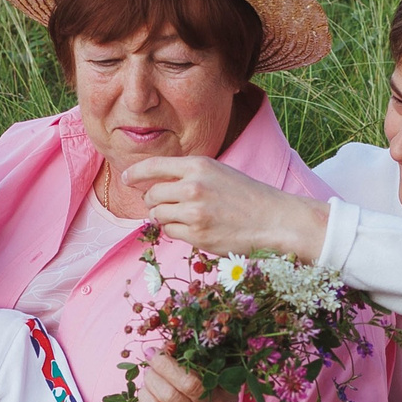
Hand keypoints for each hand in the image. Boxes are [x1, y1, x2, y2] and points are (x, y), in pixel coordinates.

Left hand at [121, 156, 327, 264]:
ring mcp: (194, 213)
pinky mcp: (197, 236)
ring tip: (182, 217)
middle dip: (152, 201)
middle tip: (162, 205)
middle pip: (152, 194)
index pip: (153, 166)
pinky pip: (170, 232)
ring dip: (163, 217)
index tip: (126, 179)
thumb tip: (151, 185)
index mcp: (199, 165)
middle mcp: (193, 187)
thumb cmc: (247, 196)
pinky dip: (175, 231)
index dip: (135, 173)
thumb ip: (187, 175)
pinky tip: (192, 228)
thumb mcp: (218, 173)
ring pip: (158, 215)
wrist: (274, 220)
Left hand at [136, 354, 241, 401]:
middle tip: (152, 356)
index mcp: (225, 392)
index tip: (168, 345)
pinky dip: (145, 396)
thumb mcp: (219, 390)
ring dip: (152, 379)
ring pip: (168, 396)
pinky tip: (145, 391)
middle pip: (187, 382)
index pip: (207, 368)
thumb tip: (170, 344)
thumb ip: (203, 368)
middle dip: (164, 364)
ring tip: (148, 373)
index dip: (183, 354)